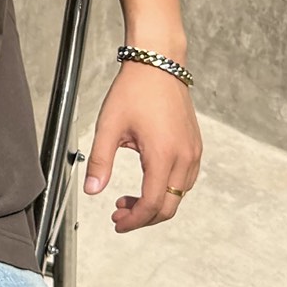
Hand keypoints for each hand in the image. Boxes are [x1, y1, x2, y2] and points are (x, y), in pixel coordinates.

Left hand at [82, 61, 200, 232]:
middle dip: (143, 217)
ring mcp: (193, 151)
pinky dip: (167, 189)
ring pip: (179, 195)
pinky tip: (147, 181)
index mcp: (163, 155)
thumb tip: (92, 190)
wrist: (159, 63)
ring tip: (127, 198)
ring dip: (155, 204)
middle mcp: (184, 156)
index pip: (152, 204)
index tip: (117, 223)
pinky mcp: (194, 145)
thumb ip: (100, 161)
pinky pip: (185, 179)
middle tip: (118, 213)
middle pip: (169, 206)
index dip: (134, 221)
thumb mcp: (109, 126)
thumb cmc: (135, 90)